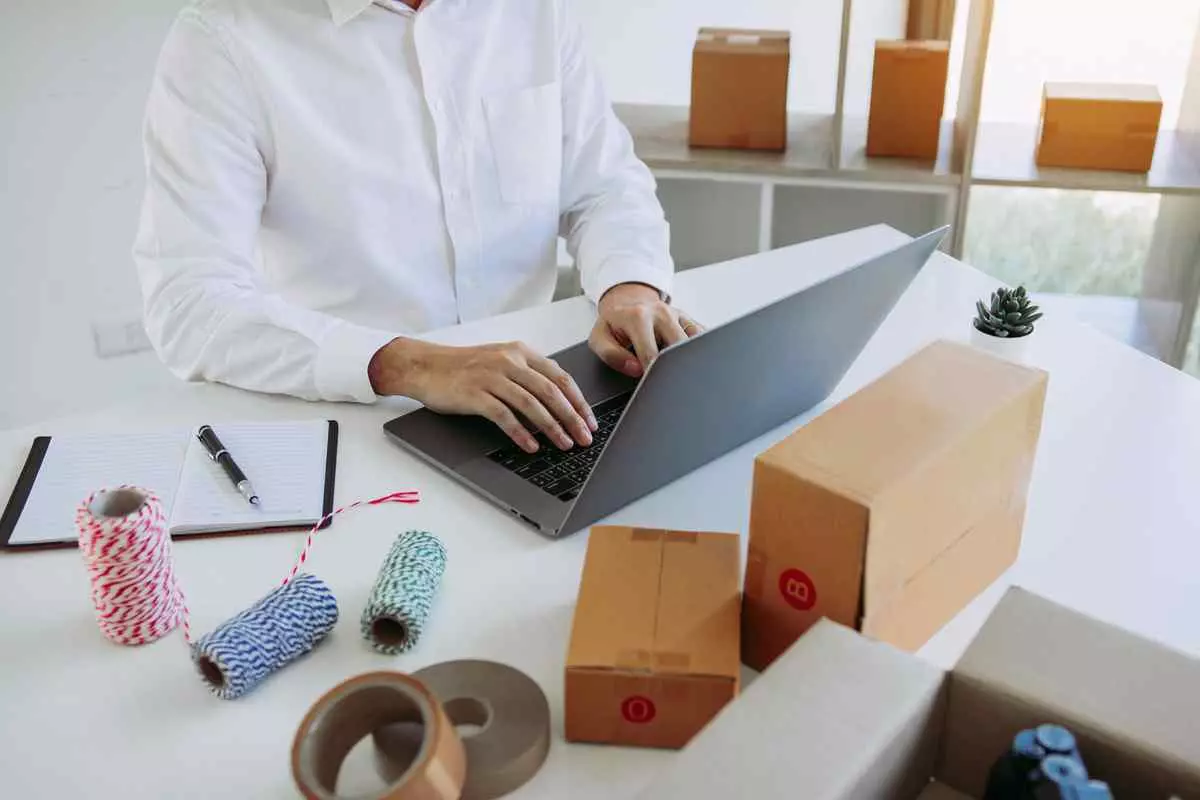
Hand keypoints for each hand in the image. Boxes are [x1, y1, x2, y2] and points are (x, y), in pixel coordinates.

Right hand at [369, 338, 596, 453]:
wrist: (425, 366)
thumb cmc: (463, 367)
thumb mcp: (500, 361)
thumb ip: (528, 375)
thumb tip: (558, 402)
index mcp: (520, 352)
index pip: (560, 377)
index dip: (578, 401)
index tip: (589, 420)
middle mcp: (509, 361)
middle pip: (551, 392)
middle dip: (572, 417)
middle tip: (584, 437)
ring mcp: (491, 377)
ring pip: (532, 404)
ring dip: (552, 427)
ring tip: (564, 444)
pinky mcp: (475, 394)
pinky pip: (504, 415)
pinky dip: (521, 432)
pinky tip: (531, 446)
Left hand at [589, 283, 703, 377]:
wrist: (627, 302)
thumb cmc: (614, 325)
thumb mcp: (599, 338)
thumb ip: (612, 355)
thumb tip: (635, 369)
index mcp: (638, 317)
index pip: (652, 354)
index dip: (653, 375)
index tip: (653, 388)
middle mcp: (661, 312)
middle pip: (678, 348)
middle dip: (675, 370)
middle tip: (670, 385)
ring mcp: (678, 315)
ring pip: (695, 344)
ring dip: (689, 361)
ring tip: (680, 375)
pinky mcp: (690, 320)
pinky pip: (703, 339)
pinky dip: (700, 353)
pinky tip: (692, 362)